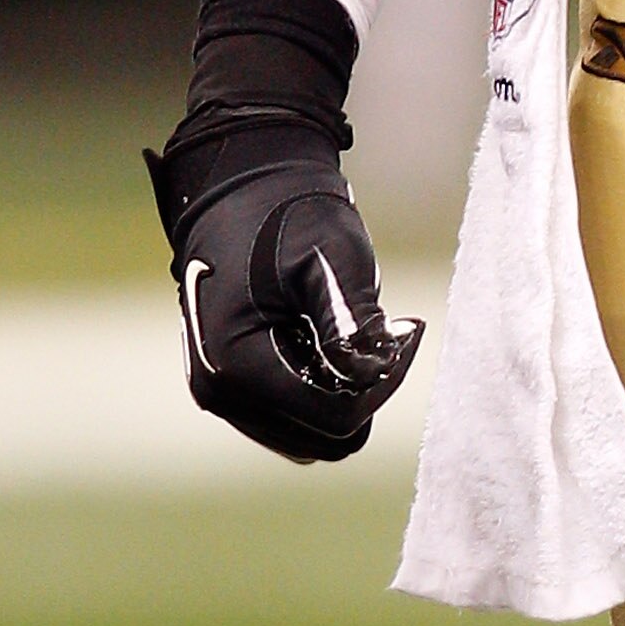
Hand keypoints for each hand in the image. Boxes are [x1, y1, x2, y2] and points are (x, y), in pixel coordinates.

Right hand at [146, 129, 421, 465]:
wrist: (239, 187)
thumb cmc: (287, 213)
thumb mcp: (332, 258)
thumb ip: (352, 324)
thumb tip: (372, 376)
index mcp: (236, 365)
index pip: (335, 417)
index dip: (383, 383)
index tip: (405, 330)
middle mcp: (219, 392)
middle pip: (324, 438)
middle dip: (363, 392)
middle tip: (382, 332)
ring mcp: (220, 394)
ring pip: (310, 434)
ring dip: (342, 393)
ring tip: (349, 331)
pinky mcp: (230, 386)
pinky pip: (293, 416)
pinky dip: (320, 388)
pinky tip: (325, 338)